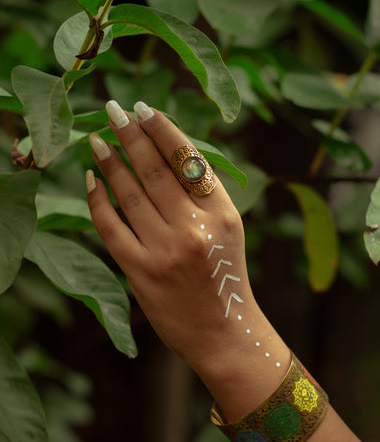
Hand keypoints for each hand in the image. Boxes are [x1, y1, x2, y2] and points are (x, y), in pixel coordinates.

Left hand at [86, 101, 266, 376]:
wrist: (224, 332)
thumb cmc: (224, 276)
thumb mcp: (227, 229)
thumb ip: (202, 195)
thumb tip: (166, 151)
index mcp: (222, 213)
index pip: (186, 159)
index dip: (162, 129)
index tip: (143, 109)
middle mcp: (194, 228)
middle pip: (155, 169)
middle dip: (131, 134)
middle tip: (113, 109)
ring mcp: (165, 250)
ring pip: (130, 193)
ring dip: (110, 161)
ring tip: (98, 139)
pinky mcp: (141, 272)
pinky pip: (111, 227)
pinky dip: (97, 200)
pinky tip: (89, 180)